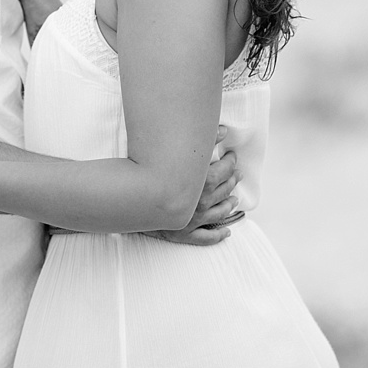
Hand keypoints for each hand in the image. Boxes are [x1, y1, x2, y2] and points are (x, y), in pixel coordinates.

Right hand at [144, 126, 242, 246]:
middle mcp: (201, 203)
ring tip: (234, 198)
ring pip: (219, 213)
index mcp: (203, 183)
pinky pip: (205, 237)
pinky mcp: (184, 234)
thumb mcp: (179, 153)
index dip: (231, 161)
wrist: (129, 199)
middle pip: (224, 190)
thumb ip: (203, 140)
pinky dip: (218, 235)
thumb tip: (222, 130)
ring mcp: (193, 220)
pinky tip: (226, 232)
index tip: (231, 156)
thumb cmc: (153, 173)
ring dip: (229, 204)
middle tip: (237, 173)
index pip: (225, 170)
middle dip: (232, 180)